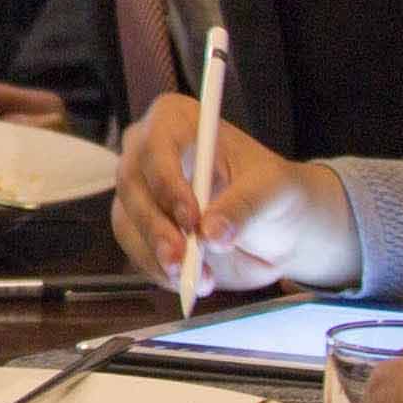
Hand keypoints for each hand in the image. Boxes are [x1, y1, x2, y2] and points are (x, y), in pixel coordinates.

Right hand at [110, 97, 362, 295]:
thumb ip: (246, 205)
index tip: (191, 218)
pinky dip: (159, 269)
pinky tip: (187, 281)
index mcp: (176, 122)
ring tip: (194, 279)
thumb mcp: (274, 190)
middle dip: (157, 227)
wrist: (273, 226)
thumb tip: (213, 232)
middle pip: (133, 185)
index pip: (155, 144)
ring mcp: (139, 191)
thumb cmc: (274, 191)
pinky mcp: (138, 226)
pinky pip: (135, 249)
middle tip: (185, 259)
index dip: (166, 180)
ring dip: (156, 254)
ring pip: (128, 220)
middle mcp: (147, 152)